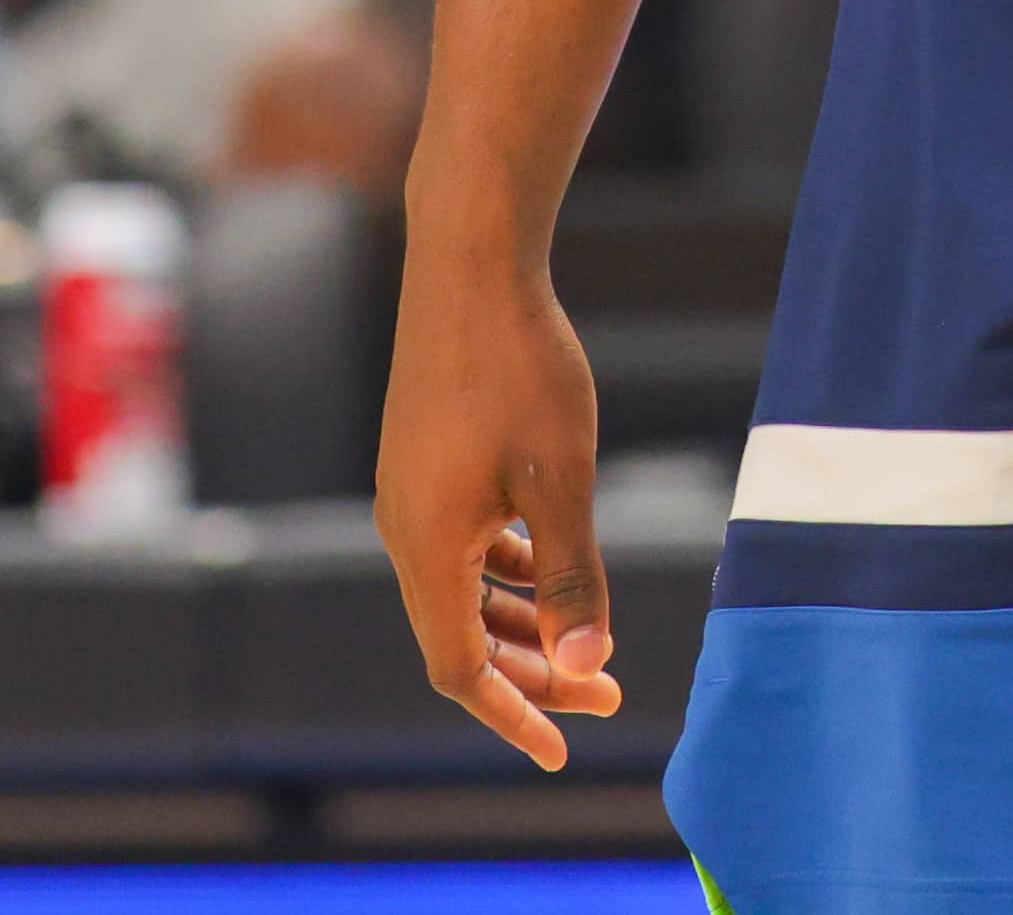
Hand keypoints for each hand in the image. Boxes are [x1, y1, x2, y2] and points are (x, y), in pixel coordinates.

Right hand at [373, 236, 622, 768]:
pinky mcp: (422, 461)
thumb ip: (573, 575)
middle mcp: (404, 529)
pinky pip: (458, 547)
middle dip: (533, 674)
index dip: (512, 715)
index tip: (562, 749)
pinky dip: (504, 574)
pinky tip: (549, 566)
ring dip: (521, 624)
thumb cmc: (519, 367)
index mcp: (427, 547)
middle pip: (461, 637)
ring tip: (589, 643)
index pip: (459, 669)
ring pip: (461, 591)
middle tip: (609, 694)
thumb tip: (589, 666)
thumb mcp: (561, 478)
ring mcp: (409, 493)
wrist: (469, 262)